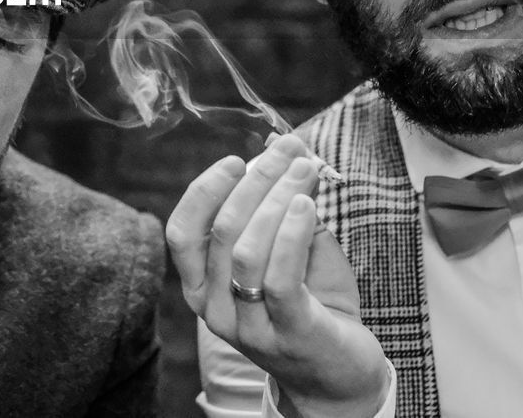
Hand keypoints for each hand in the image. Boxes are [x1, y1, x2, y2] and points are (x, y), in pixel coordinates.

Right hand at [167, 134, 388, 417]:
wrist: (340, 374)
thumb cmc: (311, 303)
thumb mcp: (287, 248)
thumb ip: (280, 205)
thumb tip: (284, 147)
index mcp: (203, 287)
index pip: (181, 232)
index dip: (205, 190)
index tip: (236, 160)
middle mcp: (215, 310)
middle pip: (220, 231)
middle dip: (255, 181)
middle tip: (288, 153)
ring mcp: (249, 328)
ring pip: (245, 251)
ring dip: (276, 199)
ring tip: (304, 170)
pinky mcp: (289, 336)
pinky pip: (279, 279)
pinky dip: (290, 233)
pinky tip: (306, 205)